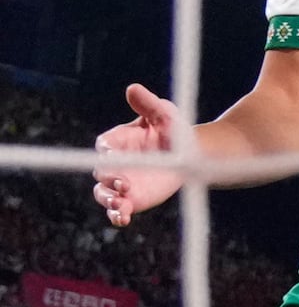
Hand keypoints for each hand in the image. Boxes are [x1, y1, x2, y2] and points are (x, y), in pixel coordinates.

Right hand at [92, 84, 186, 226]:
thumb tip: (133, 88)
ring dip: (109, 200)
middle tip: (124, 182)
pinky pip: (118, 210)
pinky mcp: (131, 200)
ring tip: (121, 205)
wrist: (190, 156)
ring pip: (103, 194)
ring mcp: (120, 184)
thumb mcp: (164, 114)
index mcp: (116, 140)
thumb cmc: (173, 131)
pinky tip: (123, 219)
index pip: (104, 146)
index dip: (106, 150)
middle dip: (109, 179)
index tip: (113, 153)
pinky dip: (117, 216)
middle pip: (100, 173)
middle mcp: (113, 164)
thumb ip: (148, 104)